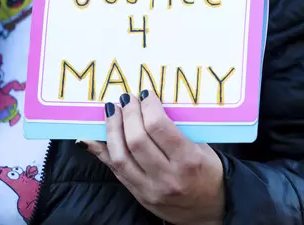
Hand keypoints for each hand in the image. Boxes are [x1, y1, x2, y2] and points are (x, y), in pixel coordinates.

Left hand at [78, 90, 224, 224]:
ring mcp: (150, 189)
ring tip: (112, 111)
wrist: (210, 209)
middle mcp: (168, 176)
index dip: (148, 106)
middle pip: (136, 140)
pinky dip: (102, 151)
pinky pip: (115, 170)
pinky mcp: (139, 195)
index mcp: (188, 160)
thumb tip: (150, 107)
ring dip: (112, 129)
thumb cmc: (209, 173)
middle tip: (128, 99)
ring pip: (120, 155)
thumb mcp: (202, 148)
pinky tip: (92, 136)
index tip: (146, 94)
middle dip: (128, 114)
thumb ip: (178, 130)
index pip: (159, 127)